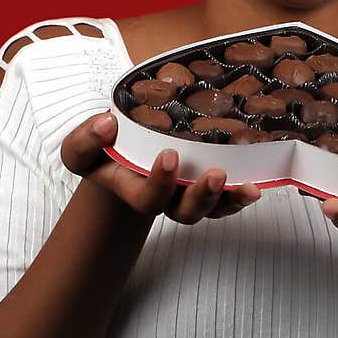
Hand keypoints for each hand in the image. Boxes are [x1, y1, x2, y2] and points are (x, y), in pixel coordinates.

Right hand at [60, 113, 260, 222]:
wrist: (120, 153)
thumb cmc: (102, 150)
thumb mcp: (81, 147)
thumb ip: (85, 140)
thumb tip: (107, 124)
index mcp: (134, 191)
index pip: (148, 198)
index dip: (160, 182)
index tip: (170, 155)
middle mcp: (165, 198)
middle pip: (184, 212)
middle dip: (201, 197)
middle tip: (215, 175)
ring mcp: (187, 194)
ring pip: (211, 209)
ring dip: (230, 200)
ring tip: (249, 188)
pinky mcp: (206, 185)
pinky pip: (226, 199)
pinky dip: (241, 195)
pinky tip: (255, 185)